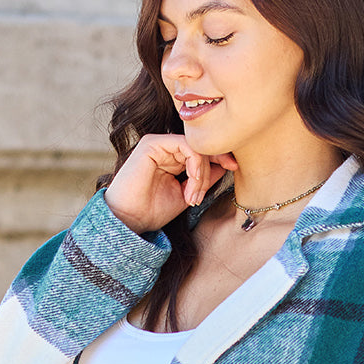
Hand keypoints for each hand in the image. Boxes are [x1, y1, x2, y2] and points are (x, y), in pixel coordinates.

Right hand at [104, 134, 236, 235]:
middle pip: (201, 148)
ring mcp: (159, 143)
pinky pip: (185, 145)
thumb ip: (203, 179)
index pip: (202, 151)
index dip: (220, 157)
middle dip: (208, 172)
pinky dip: (194, 164)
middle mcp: (166, 147)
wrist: (129, 220)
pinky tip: (191, 181)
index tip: (235, 167)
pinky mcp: (152, 143)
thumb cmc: (152, 211)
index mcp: (172, 158)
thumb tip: (225, 166)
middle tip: (200, 197)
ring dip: (200, 173)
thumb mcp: (187, 194)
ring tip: (192, 195)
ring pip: (195, 148)